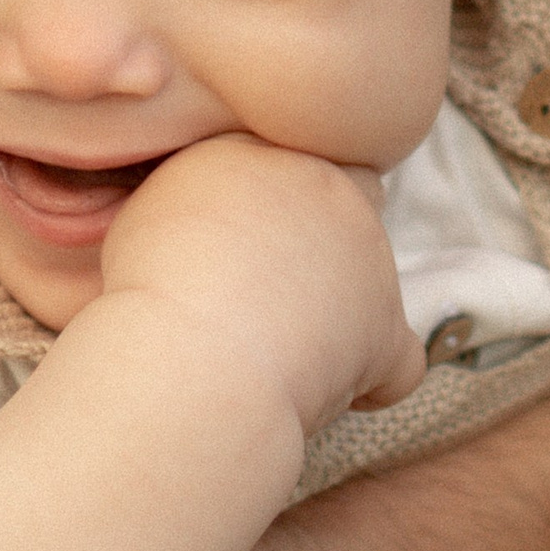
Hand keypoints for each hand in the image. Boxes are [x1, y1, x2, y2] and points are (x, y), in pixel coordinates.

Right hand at [98, 134, 422, 435]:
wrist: (195, 349)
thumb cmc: (150, 285)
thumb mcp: (147, 212)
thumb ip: (191, 200)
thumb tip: (198, 218)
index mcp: (266, 154)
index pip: (292, 156)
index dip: (279, 197)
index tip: (249, 235)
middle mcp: (328, 190)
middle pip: (352, 193)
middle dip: (327, 232)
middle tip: (275, 282)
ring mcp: (368, 259)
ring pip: (375, 272)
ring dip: (345, 302)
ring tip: (280, 349)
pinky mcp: (385, 329)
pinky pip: (401, 358)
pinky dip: (377, 378)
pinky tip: (345, 396)